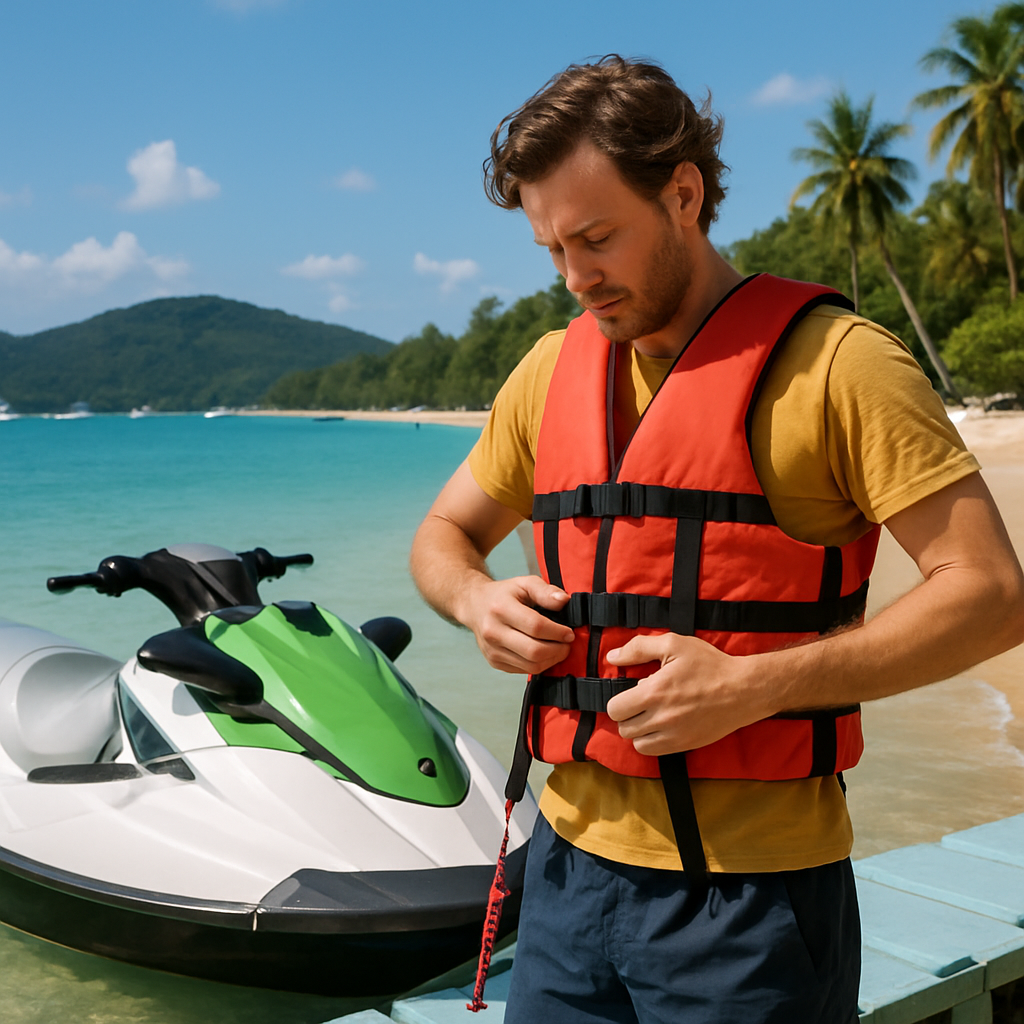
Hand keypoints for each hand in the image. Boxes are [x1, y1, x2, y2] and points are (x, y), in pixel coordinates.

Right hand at [460, 575, 572, 673]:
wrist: (475, 605)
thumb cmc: (503, 594)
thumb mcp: (524, 583)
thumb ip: (545, 591)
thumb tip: (564, 601)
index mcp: (501, 608)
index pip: (536, 627)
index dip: (558, 632)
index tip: (569, 633)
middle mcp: (493, 631)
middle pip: (534, 651)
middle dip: (558, 650)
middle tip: (567, 643)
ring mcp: (492, 650)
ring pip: (531, 665)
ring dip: (551, 659)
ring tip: (558, 648)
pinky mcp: (494, 661)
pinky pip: (524, 670)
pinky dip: (539, 664)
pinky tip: (545, 653)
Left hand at [605, 633, 765, 755]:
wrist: (743, 690)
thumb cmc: (709, 664)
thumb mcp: (674, 644)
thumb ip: (639, 648)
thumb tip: (612, 657)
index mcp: (655, 692)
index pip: (615, 709)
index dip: (619, 701)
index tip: (631, 693)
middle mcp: (661, 718)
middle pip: (623, 729)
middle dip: (628, 715)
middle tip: (641, 704)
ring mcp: (674, 735)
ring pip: (637, 744)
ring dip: (638, 731)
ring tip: (651, 716)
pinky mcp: (685, 745)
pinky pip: (654, 752)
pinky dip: (651, 741)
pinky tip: (661, 726)